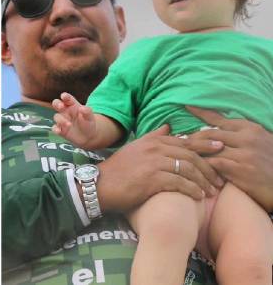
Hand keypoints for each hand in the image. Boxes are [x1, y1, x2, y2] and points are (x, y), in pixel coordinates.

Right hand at [52, 92, 96, 147]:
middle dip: (57, 104)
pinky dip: (55, 129)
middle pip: (56, 104)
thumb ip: (87, 111)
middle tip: (61, 106)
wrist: (89, 137)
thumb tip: (82, 108)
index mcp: (72, 105)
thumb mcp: (90, 117)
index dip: (65, 96)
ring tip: (69, 124)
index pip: (67, 99)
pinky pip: (54, 128)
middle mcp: (65, 111)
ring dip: (61, 120)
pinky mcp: (60, 130)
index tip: (64, 96)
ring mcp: (62, 120)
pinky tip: (59, 131)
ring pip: (56, 117)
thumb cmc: (88, 123)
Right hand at [98, 125, 224, 213]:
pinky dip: (192, 189)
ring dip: (203, 181)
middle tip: (221, 178)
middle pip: (190, 154)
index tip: (221, 151)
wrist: (100, 185)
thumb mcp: (135, 147)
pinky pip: (179, 183)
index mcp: (153, 140)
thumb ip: (153, 136)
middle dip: (209, 166)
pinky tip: (198, 196)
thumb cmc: (119, 169)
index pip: (186, 141)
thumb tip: (168, 126)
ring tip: (212, 191)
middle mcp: (155, 148)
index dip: (205, 146)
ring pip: (187, 169)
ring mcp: (153, 163)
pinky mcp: (152, 179)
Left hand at [186, 106, 272, 211]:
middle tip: (176, 141)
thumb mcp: (260, 143)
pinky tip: (194, 169)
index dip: (201, 112)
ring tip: (180, 155)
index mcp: (250, 128)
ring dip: (193, 153)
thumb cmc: (270, 165)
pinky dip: (203, 166)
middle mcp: (247, 137)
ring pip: (209, 148)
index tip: (187, 105)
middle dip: (191, 138)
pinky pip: (214, 164)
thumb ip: (240, 136)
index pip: (220, 119)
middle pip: (209, 133)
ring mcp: (245, 153)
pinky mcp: (241, 169)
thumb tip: (216, 132)